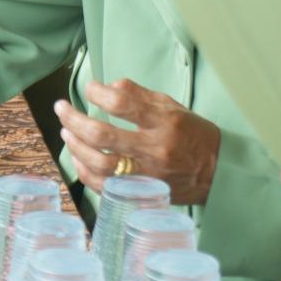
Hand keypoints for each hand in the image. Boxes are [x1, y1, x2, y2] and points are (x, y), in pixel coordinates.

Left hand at [55, 79, 221, 204]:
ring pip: (100, 163)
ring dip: (75, 146)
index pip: (122, 103)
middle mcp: (155, 149)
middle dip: (74, 119)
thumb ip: (138, 95)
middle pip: (102, 135)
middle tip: (61, 108)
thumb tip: (107, 86)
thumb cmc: (192, 135)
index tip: (90, 88)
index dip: (98, 93)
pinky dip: (85, 172)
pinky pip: (105, 186)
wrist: (218, 174)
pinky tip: (78, 157)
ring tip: (66, 132)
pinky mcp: (143, 193)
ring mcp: (147, 174)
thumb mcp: (171, 106)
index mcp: (164, 122)